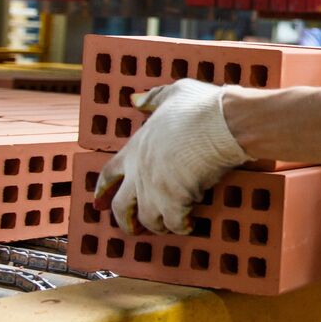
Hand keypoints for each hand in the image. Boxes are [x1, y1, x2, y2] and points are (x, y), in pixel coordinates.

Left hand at [93, 79, 250, 234]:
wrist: (222, 124)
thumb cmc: (201, 108)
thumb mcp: (174, 93)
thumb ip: (153, 99)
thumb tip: (136, 100)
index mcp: (136, 147)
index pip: (109, 174)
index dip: (102, 190)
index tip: (98, 202)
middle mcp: (139, 172)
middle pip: (121, 206)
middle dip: (125, 221)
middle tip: (134, 228)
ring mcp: (155, 189)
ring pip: (147, 219)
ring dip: (158, 225)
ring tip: (168, 226)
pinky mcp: (175, 202)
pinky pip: (174, 224)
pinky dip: (181, 227)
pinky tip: (190, 224)